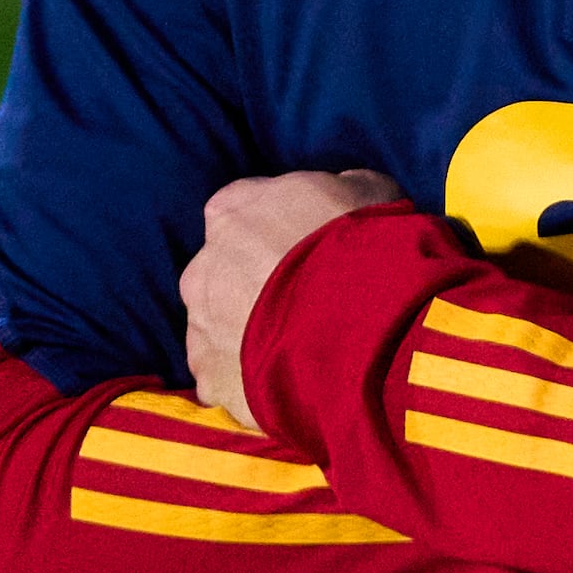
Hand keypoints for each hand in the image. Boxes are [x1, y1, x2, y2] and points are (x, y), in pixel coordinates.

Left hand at [181, 170, 407, 430]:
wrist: (363, 327)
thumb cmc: (366, 247)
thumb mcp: (370, 193)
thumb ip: (342, 191)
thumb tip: (342, 193)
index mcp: (232, 212)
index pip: (242, 210)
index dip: (275, 229)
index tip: (306, 245)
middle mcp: (202, 268)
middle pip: (222, 273)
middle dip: (254, 284)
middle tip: (307, 301)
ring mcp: (201, 328)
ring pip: (219, 328)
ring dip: (249, 334)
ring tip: (301, 348)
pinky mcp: (212, 380)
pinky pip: (226, 378)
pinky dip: (250, 381)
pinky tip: (290, 381)